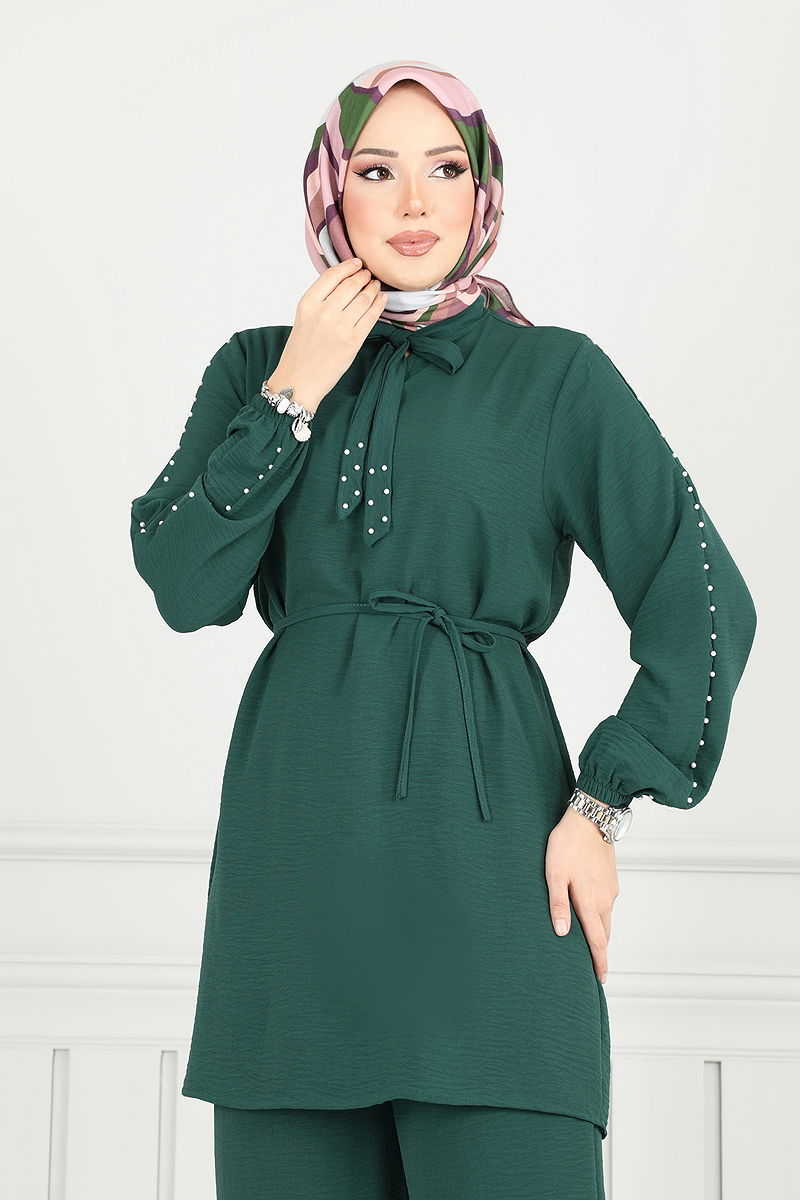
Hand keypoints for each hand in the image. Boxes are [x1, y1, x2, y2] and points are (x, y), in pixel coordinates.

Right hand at [266, 258, 387, 411]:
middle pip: (351, 284)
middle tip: (369, 275)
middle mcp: (324, 312)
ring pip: (364, 298)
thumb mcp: (303, 318)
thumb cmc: (300, 351)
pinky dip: (379, 304)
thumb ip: (321, 300)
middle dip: (363, 277)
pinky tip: (381, 299)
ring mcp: (340, 327)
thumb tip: (345, 283)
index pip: (333, 275)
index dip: (348, 266)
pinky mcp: (353, 341)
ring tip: (375, 286)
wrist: (299, 380)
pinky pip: (371, 316)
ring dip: (373, 289)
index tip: (357, 263)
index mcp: (308, 303)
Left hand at [544, 799, 620, 984]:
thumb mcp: (554, 874)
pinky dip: (601, 917)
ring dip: (600, 934)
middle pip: (604, 934)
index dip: (599, 962)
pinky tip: (591, 914)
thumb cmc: (567, 844)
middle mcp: (605, 900)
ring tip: (591, 945)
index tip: (600, 980)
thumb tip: (562, 934)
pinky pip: (607, 905)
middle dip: (600, 952)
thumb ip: (558, 904)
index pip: (597, 941)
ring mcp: (610, 889)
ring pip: (606, 919)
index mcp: (590, 902)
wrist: (591, 817)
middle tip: (595, 969)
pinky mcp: (611, 879)